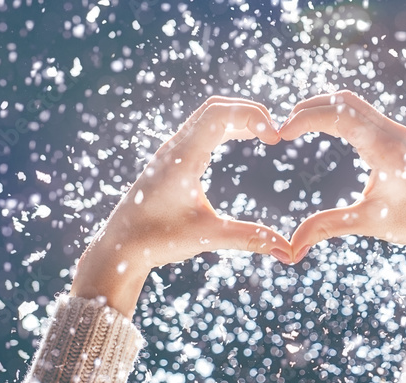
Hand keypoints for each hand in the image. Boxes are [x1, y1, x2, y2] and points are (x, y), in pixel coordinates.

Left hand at [70, 96, 292, 315]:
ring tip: (265, 134)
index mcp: (182, 159)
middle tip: (275, 133)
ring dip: (237, 118)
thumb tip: (286, 251)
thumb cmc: (157, 240)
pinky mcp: (170, 161)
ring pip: (207, 117)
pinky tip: (242, 139)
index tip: (276, 138)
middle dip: (249, 113)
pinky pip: (201, 130)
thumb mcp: (208, 237)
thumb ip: (249, 238)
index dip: (252, 116)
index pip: (219, 115)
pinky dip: (226, 127)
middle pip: (215, 108)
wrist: (119, 247)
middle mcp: (174, 148)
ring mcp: (170, 152)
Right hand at [279, 91, 405, 275]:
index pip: (338, 115)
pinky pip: (364, 115)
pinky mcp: (399, 138)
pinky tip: (323, 132)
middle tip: (283, 129)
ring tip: (297, 127)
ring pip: (354, 104)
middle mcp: (394, 133)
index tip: (280, 134)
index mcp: (386, 149)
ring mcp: (398, 132)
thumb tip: (292, 248)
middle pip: (343, 100)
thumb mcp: (369, 224)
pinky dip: (339, 116)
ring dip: (324, 109)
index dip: (304, 119)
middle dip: (309, 108)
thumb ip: (328, 227)